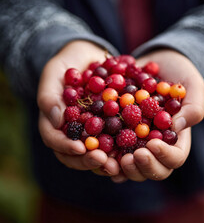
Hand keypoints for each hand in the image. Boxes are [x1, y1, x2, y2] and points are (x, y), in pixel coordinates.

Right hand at [37, 40, 118, 174]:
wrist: (90, 57)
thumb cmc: (68, 64)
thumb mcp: (54, 72)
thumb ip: (50, 95)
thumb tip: (55, 120)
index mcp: (56, 122)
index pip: (54, 140)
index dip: (65, 146)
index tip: (80, 148)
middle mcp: (74, 131)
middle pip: (76, 154)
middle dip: (88, 160)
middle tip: (104, 161)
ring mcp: (92, 131)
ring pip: (96, 152)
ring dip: (107, 162)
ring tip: (119, 165)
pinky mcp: (110, 127)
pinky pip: (115, 141)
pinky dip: (122, 149)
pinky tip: (133, 152)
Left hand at [112, 49, 203, 182]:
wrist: (156, 64)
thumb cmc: (178, 74)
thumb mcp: (192, 85)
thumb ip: (193, 106)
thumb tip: (178, 126)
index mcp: (175, 138)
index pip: (174, 157)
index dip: (164, 156)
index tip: (152, 144)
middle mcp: (155, 144)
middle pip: (152, 169)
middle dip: (142, 167)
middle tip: (133, 156)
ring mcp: (135, 141)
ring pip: (130, 166)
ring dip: (120, 168)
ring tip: (110, 160)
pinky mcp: (118, 132)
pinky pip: (111, 150)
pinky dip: (103, 155)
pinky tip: (95, 151)